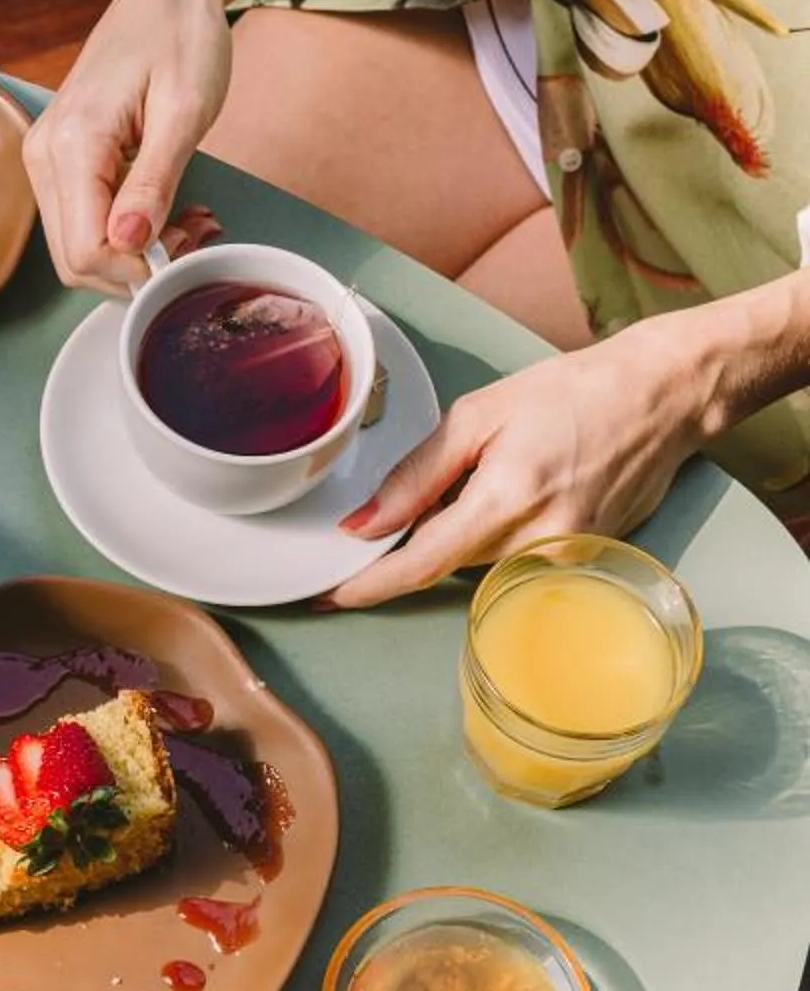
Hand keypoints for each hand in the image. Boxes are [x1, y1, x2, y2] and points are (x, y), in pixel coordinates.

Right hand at [24, 0, 233, 290]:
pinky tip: (168, 209)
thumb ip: (154, 182)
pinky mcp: (59, 157)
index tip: (188, 250)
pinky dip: (125, 231)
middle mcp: (43, 153)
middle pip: (73, 259)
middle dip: (135, 267)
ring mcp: (46, 156)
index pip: (86, 249)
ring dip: (133, 252)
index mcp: (72, 142)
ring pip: (77, 246)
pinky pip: (83, 219)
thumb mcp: (185, 111)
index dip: (137, 269)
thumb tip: (128, 243)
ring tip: (190, 222)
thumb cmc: (182, 36)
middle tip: (194, 238)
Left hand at [328, 322, 703, 608]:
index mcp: (506, 499)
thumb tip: (364, 524)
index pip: (421, 564)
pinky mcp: (587, 563)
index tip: (329, 596)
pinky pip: (518, 562)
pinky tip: (526, 491)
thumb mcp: (480, 415)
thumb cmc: (574, 393)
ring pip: (482, 566)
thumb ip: (416, 475)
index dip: (369, 586)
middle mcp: (540, 541)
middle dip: (423, 538)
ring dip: (467, 533)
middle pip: (449, 564)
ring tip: (499, 474)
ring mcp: (568, 558)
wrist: (661, 397)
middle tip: (434, 488)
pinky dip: (502, 536)